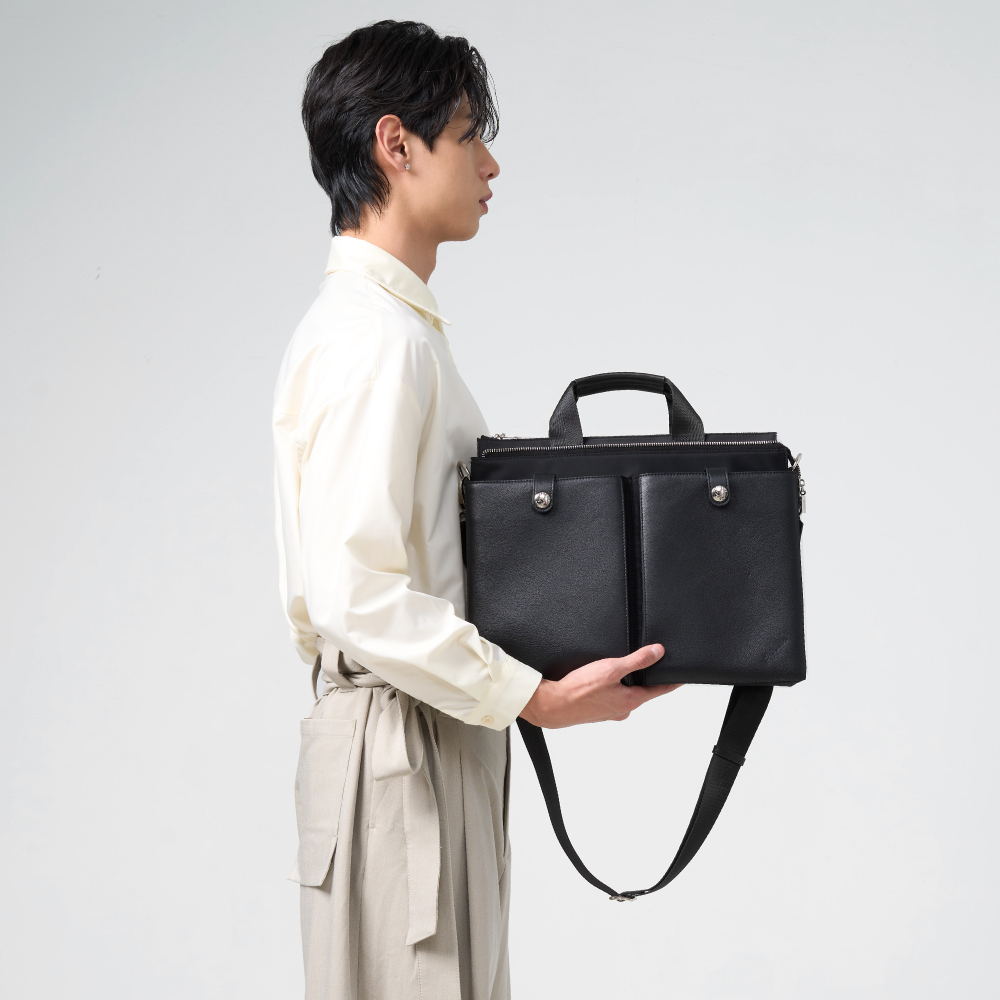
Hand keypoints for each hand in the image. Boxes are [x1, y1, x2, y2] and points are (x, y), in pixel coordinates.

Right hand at [518, 644, 680, 728]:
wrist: (552, 706)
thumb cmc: (578, 690)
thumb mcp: (611, 668)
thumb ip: (637, 660)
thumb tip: (658, 652)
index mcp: (631, 700)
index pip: (660, 690)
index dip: (671, 681)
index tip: (681, 677)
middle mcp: (623, 710)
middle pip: (640, 691)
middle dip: (640, 678)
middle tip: (637, 664)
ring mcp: (609, 713)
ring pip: (622, 695)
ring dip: (620, 684)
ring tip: (608, 672)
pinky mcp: (596, 713)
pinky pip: (609, 698)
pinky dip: (607, 690)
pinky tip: (594, 683)